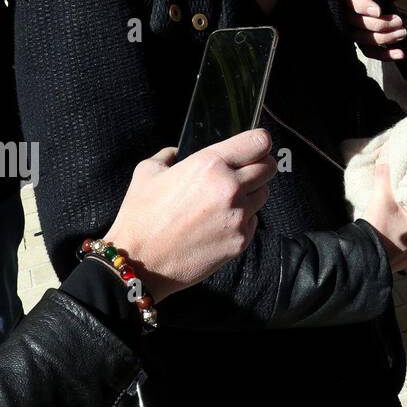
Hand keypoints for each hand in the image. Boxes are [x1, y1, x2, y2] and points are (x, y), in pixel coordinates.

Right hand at [103, 129, 277, 302]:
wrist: (138, 264)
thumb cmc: (140, 216)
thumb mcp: (147, 173)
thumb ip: (167, 155)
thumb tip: (176, 150)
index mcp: (210, 164)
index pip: (258, 142)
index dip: (259, 142)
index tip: (255, 146)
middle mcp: (230, 187)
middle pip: (268, 167)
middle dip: (259, 166)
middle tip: (244, 172)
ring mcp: (238, 215)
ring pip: (263, 194)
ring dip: (252, 193)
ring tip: (227, 200)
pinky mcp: (241, 240)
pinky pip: (254, 220)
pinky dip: (244, 218)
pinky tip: (221, 222)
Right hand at [344, 0, 406, 62]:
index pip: (349, 0)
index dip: (363, 6)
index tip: (379, 10)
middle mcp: (342, 9)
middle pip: (355, 23)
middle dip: (379, 25)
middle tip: (399, 22)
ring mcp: (349, 26)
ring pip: (361, 39)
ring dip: (384, 39)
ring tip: (402, 33)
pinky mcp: (358, 38)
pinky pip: (368, 51)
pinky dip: (384, 55)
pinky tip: (400, 54)